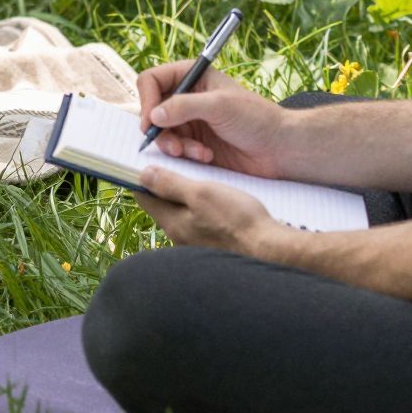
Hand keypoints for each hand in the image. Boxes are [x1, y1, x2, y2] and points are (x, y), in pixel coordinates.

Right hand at [136, 57, 285, 175]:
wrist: (278, 148)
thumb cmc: (256, 118)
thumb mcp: (219, 106)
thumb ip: (183, 107)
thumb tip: (153, 116)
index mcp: (192, 77)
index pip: (151, 81)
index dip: (147, 100)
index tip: (152, 121)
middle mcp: (186, 98)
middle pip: (151, 110)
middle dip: (160, 130)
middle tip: (173, 147)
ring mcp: (189, 122)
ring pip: (161, 134)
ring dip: (174, 146)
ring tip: (197, 153)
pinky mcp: (194, 145)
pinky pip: (174, 151)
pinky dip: (185, 156)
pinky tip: (206, 157)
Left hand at [137, 160, 277, 254]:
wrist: (268, 250)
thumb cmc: (237, 220)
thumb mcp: (202, 193)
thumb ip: (171, 185)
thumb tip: (143, 176)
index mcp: (173, 223)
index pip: (144, 197)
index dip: (143, 177)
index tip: (148, 161)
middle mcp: (179, 238)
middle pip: (163, 206)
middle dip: (166, 186)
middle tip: (178, 166)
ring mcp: (195, 245)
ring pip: (182, 215)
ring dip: (187, 199)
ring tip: (201, 181)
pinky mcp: (212, 248)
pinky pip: (199, 225)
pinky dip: (202, 211)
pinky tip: (217, 203)